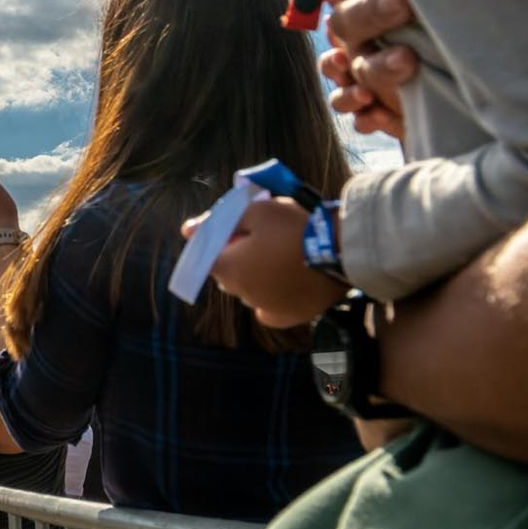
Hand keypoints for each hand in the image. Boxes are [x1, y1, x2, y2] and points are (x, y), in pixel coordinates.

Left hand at [204, 198, 345, 328]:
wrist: (341, 250)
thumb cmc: (293, 226)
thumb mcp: (255, 211)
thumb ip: (218, 221)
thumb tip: (186, 231)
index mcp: (229, 269)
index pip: (206, 257)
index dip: (218, 241)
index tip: (235, 229)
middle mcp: (242, 294)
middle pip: (228, 274)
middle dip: (235, 257)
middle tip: (260, 238)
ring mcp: (266, 308)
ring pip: (248, 290)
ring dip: (254, 276)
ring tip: (278, 256)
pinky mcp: (290, 317)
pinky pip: (268, 310)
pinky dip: (269, 300)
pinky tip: (279, 285)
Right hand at [323, 0, 416, 139]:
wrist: (470, 40)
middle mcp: (358, 14)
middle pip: (349, 14)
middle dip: (376, 8)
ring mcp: (365, 56)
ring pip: (351, 62)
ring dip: (374, 64)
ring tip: (409, 63)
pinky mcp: (380, 95)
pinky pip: (353, 104)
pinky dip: (359, 107)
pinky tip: (370, 108)